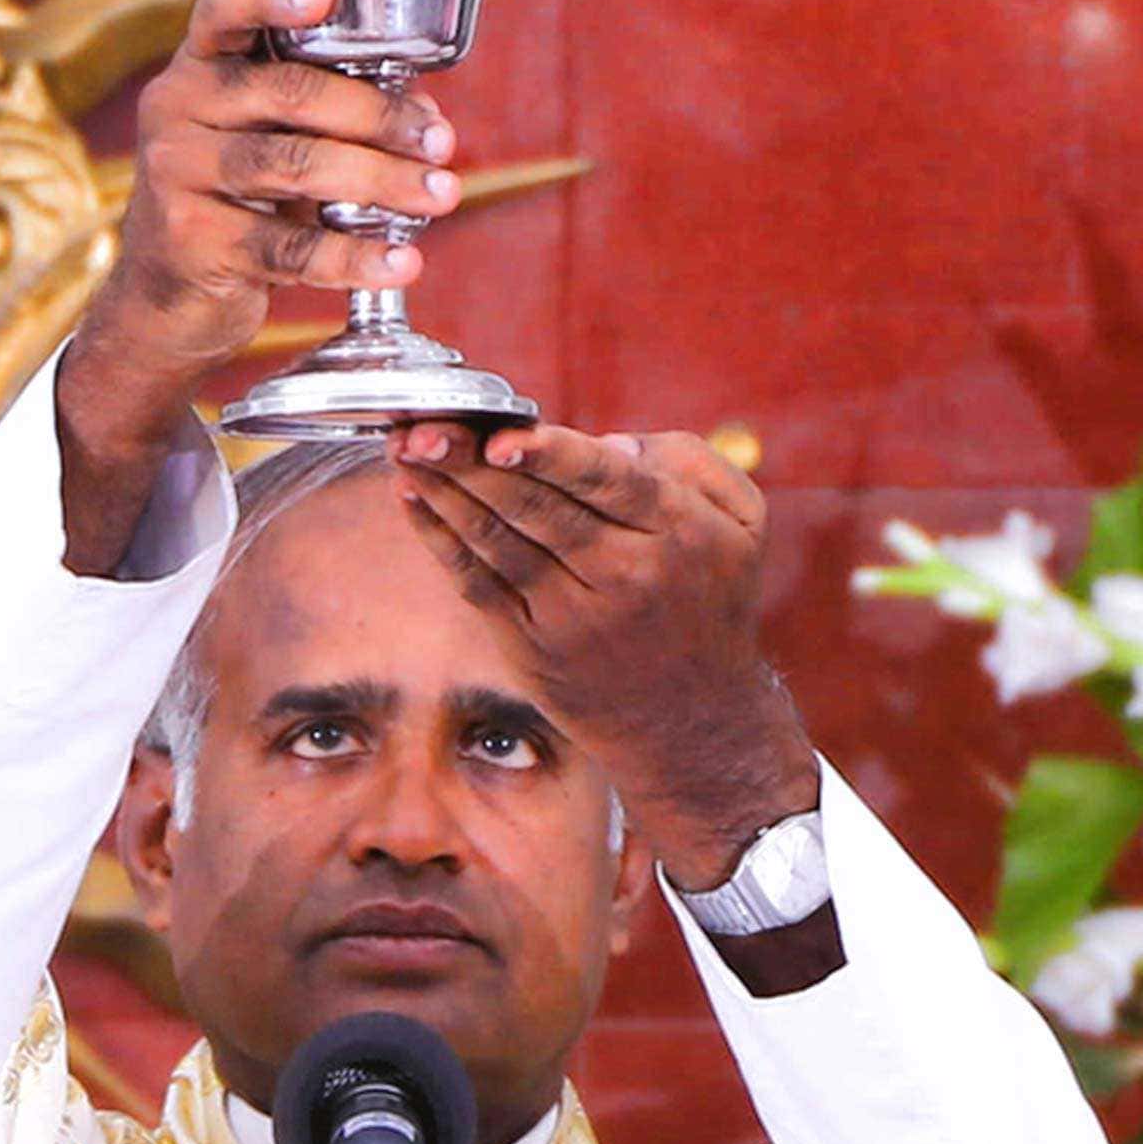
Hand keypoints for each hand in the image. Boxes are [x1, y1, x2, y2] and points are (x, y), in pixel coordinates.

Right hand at [47, 0, 459, 563]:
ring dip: (381, 181)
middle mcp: (175, 108)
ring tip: (441, 194)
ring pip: (294, 166)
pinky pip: (288, 247)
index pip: (224, 9)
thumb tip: (426, 118)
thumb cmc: (235, 197)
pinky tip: (401, 261)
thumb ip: (329, 112)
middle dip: (376, 115)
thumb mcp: (264, 138)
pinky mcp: (193, 243)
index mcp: (198, 66)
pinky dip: (355, 256)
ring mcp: (176, 174)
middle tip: (438, 140)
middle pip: (286, 92)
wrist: (164, 295)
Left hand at [385, 417, 821, 887]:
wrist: (691, 718)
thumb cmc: (709, 597)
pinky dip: (440, 539)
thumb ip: (686, 461)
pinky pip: (476, 584)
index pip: (604, 482)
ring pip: (496, 543)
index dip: (549, 457)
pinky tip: (413, 498)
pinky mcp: (530, 646)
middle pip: (535, 509)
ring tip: (403, 449)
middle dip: (471, 463)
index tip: (501, 437)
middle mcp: (622, 575)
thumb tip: (606, 443)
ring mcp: (571, 616)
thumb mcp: (740, 521)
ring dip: (443, 493)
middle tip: (422, 425)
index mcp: (675, 532)